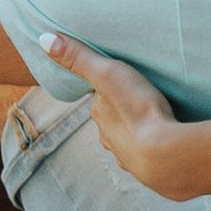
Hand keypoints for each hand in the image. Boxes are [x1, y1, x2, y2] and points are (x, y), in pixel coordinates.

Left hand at [37, 28, 210, 200]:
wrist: (165, 156)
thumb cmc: (136, 109)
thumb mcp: (108, 74)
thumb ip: (79, 57)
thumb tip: (44, 39)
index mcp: (100, 116)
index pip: (99, 99)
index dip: (109, 88)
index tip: (123, 80)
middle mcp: (109, 139)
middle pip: (113, 120)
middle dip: (123, 110)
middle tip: (141, 96)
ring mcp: (129, 157)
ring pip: (130, 140)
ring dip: (139, 130)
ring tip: (154, 119)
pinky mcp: (151, 171)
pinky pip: (149, 155)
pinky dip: (154, 148)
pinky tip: (165, 141)